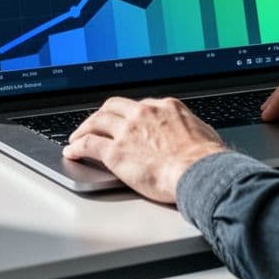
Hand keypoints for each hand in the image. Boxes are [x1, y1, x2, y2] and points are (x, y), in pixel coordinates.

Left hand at [63, 96, 228, 203]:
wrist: (200, 173)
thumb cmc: (206, 160)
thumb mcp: (203, 132)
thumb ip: (189, 129)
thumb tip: (193, 135)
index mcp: (165, 107)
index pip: (139, 105)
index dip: (128, 114)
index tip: (123, 121)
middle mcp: (143, 113)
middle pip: (113, 107)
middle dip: (101, 115)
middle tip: (95, 124)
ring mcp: (127, 131)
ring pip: (96, 121)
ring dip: (84, 128)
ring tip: (77, 137)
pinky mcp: (115, 152)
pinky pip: (88, 144)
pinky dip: (77, 146)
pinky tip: (72, 151)